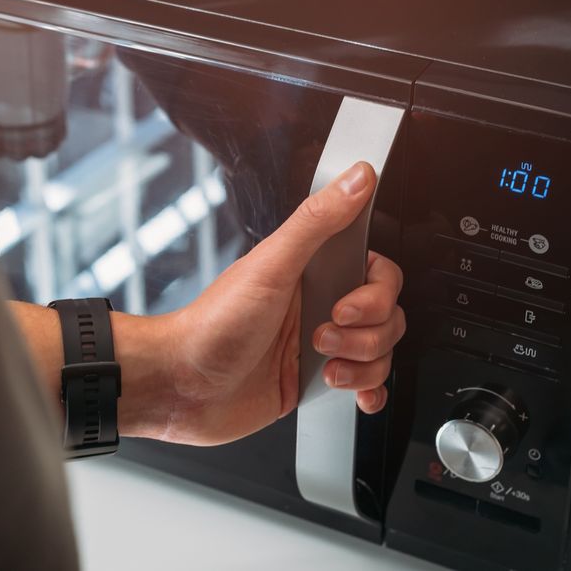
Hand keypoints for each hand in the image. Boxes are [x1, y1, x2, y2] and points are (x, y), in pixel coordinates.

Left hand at [144, 161, 405, 445]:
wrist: (182, 388)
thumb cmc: (212, 325)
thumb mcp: (270, 265)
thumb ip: (316, 221)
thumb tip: (354, 178)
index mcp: (310, 271)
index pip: (377, 271)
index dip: (375, 291)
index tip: (345, 302)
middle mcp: (318, 305)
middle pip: (387, 315)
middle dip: (365, 333)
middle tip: (321, 335)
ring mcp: (319, 346)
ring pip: (380, 352)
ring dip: (362, 365)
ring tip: (321, 364)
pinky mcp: (314, 381)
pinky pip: (366, 385)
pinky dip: (368, 391)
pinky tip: (352, 392)